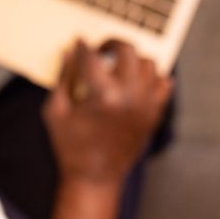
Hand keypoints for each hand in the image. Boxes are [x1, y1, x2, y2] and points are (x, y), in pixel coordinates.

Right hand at [42, 39, 172, 187]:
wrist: (95, 178)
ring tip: (118, 65)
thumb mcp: (56, 111)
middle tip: (101, 49)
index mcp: (102, 95)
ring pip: (148, 64)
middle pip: (127, 50)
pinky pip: (163, 86)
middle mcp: (129, 97)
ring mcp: (145, 106)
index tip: (78, 40)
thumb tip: (69, 52)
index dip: (82, 45)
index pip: (92, 56)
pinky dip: (153, 78)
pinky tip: (136, 80)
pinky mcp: (153, 115)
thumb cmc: (70, 146)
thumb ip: (63, 77)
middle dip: (111, 43)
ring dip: (132, 59)